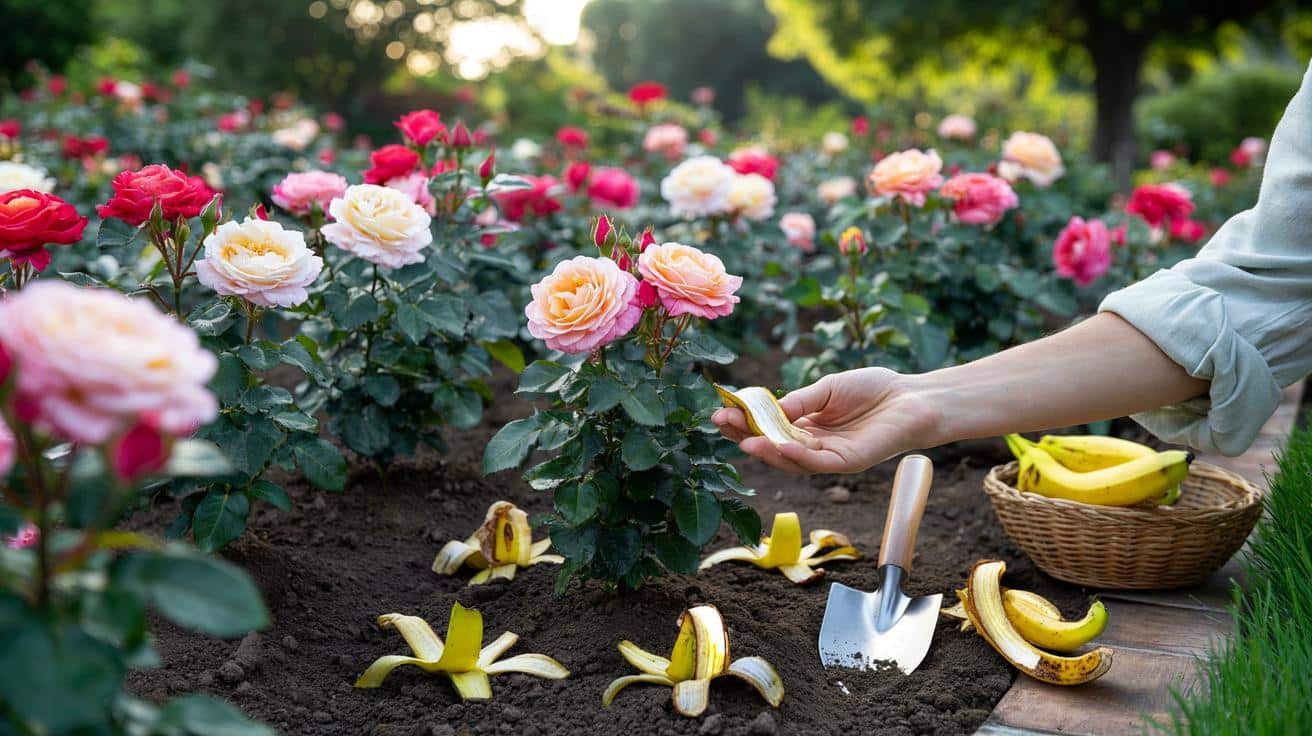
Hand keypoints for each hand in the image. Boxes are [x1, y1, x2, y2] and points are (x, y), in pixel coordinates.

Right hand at [712, 367, 940, 474]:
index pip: (769, 427)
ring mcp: (830, 456)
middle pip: (773, 445)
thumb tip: (769, 408)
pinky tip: (780, 444)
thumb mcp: (827, 388)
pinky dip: (796, 455)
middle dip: (745, 435)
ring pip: (791, 459)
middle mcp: (815, 444)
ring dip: (765, 450)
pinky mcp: (847, 463)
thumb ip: (800, 400)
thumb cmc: (874, 389)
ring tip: (743, 440)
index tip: (723, 409)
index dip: (746, 420)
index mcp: (808, 425)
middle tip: (721, 423)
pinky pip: (817, 462)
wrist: (912, 398)